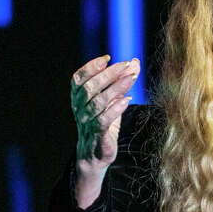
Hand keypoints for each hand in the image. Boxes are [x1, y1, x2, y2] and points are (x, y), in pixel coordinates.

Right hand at [70, 54, 138, 171]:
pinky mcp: (96, 134)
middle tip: (126, 65)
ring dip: (116, 88)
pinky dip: (115, 108)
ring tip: (131, 78)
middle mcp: (78, 108)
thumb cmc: (103, 123)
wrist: (96, 154)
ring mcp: (86, 121)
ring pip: (98, 102)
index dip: (91, 66)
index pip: (79, 78)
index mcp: (78, 97)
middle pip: (90, 87)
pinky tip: (127, 100)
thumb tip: (134, 63)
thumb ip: (121, 82)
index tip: (107, 58)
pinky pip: (104, 119)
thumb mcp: (112, 100)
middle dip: (109, 74)